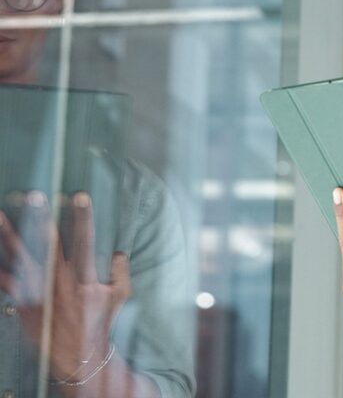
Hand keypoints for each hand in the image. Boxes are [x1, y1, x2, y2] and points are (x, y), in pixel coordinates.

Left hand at [0, 191, 130, 379]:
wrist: (79, 355)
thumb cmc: (100, 323)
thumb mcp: (120, 296)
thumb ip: (121, 272)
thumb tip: (119, 251)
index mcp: (85, 277)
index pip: (85, 239)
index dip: (82, 216)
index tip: (78, 195)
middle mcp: (60, 281)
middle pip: (48, 243)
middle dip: (41, 218)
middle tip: (34, 196)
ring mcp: (40, 292)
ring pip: (22, 257)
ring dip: (10, 234)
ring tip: (0, 214)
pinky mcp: (24, 303)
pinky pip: (6, 281)